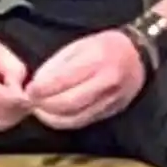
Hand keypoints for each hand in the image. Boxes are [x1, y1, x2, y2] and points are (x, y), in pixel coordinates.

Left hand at [25, 31, 146, 129]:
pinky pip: (85, 121)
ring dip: (53, 117)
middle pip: (69, 102)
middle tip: (30, 102)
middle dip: (45, 105)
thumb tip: (37, 82)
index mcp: (95, 60)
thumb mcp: (79, 45)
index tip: (28, 90)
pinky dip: (66, 122)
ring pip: (77, 116)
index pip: (63, 80)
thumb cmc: (105, 46)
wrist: (138, 55)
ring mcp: (111, 99)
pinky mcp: (112, 111)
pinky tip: (54, 117)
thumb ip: (58, 63)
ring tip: (39, 111)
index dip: (42, 88)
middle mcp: (105, 82)